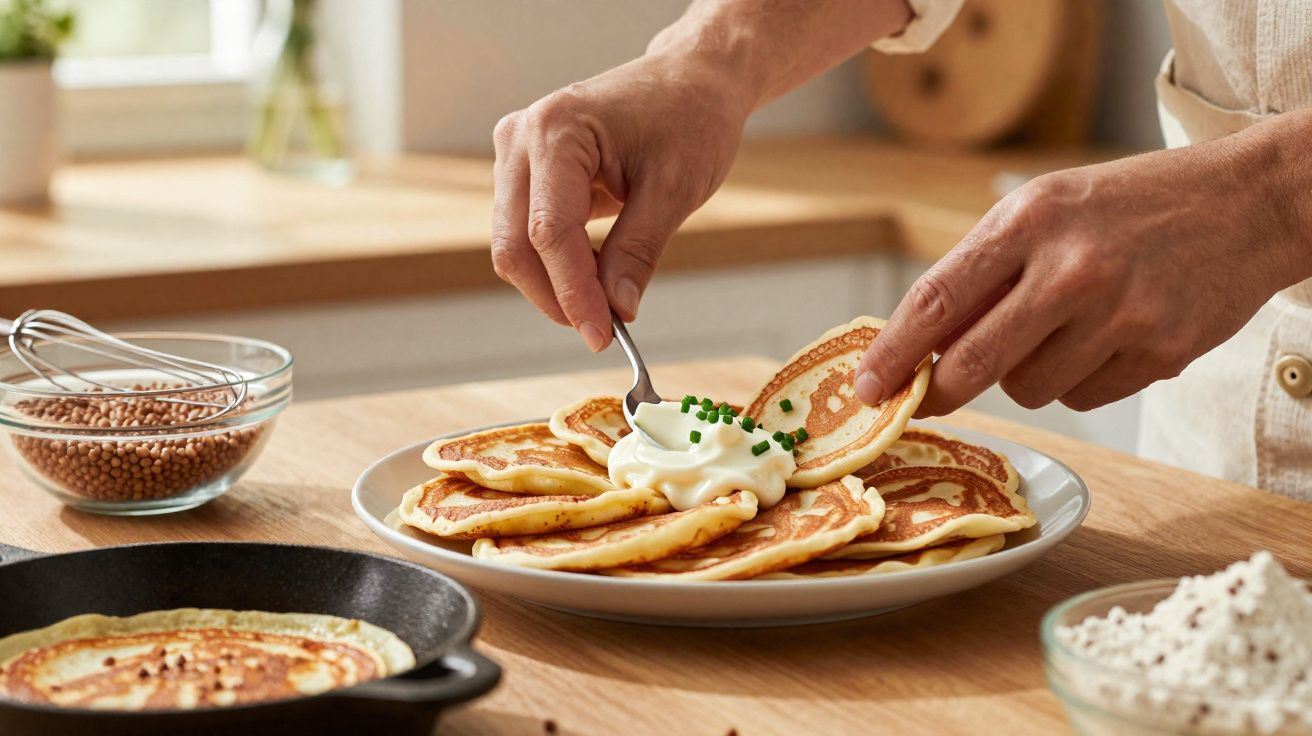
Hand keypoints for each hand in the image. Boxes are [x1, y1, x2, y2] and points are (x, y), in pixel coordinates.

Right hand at [491, 50, 751, 350]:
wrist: (690, 81)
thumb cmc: (689, 118)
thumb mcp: (674, 189)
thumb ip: (638, 252)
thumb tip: (616, 310)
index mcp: (555, 130)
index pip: (549, 233)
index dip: (572, 293)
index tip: (602, 336)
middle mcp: (521, 137)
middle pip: (516, 245)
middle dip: (558, 296)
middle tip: (605, 329)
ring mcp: (515, 153)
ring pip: (515, 246)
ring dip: (556, 283)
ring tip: (608, 295)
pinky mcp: (524, 172)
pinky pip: (526, 234)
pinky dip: (557, 264)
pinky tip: (596, 271)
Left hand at [854, 124, 1311, 415]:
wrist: (1248, 202)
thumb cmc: (1127, 206)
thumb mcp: (1045, 208)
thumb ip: (982, 270)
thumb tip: (919, 345)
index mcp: (1029, 220)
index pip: (936, 300)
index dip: (891, 353)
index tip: (866, 389)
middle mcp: (1071, 268)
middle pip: (972, 363)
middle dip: (940, 390)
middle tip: (929, 396)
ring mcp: (1119, 314)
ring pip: (1028, 390)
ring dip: (1027, 373)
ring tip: (1064, 327)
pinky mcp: (1159, 352)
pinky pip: (1082, 397)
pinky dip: (1080, 378)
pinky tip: (1108, 337)